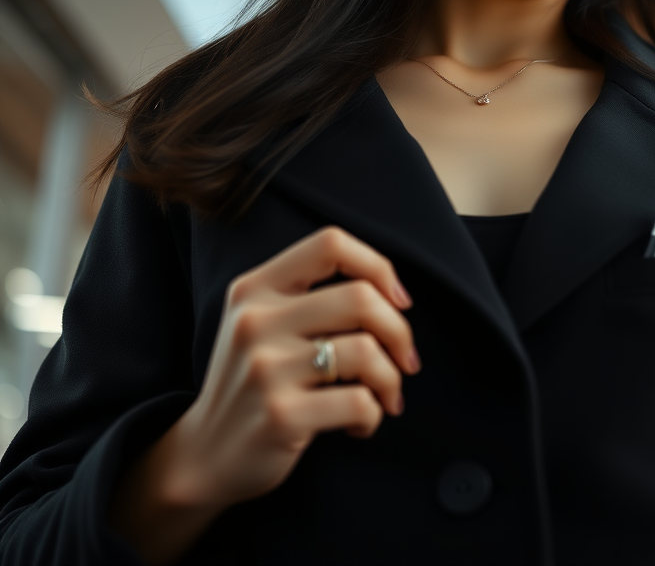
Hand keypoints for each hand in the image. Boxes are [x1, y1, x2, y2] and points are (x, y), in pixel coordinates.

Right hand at [111, 226, 418, 563]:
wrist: (202, 458)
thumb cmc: (255, 382)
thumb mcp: (263, 323)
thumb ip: (312, 297)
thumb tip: (395, 296)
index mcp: (255, 288)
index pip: (330, 243)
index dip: (378, 267)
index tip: (398, 301)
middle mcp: (255, 321)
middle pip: (360, 297)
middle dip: (400, 331)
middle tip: (406, 360)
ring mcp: (265, 368)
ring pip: (366, 352)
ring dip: (391, 379)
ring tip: (385, 397)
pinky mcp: (279, 415)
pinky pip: (358, 402)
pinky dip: (373, 415)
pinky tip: (359, 425)